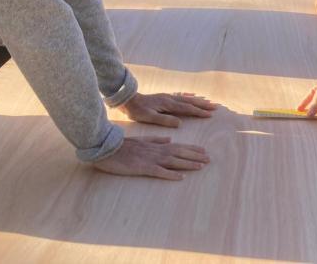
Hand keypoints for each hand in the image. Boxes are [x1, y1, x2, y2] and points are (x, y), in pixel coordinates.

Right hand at [93, 136, 208, 179]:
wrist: (106, 148)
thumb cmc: (123, 146)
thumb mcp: (142, 140)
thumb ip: (156, 139)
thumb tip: (170, 138)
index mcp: (156, 144)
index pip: (178, 146)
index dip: (191, 149)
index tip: (204, 151)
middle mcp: (156, 150)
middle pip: (179, 153)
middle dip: (195, 156)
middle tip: (209, 159)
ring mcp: (150, 159)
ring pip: (173, 161)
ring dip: (188, 164)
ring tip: (201, 166)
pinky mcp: (142, 168)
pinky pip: (159, 172)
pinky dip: (170, 174)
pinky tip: (181, 177)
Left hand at [119, 92, 216, 127]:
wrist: (128, 99)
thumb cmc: (138, 110)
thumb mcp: (150, 118)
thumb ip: (165, 120)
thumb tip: (180, 123)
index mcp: (168, 105)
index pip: (187, 109)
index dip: (199, 112)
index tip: (210, 115)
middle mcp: (170, 99)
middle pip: (190, 102)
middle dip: (203, 105)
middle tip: (215, 107)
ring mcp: (168, 96)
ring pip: (187, 98)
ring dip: (198, 100)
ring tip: (208, 101)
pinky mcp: (165, 96)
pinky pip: (180, 95)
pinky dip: (189, 96)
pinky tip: (192, 95)